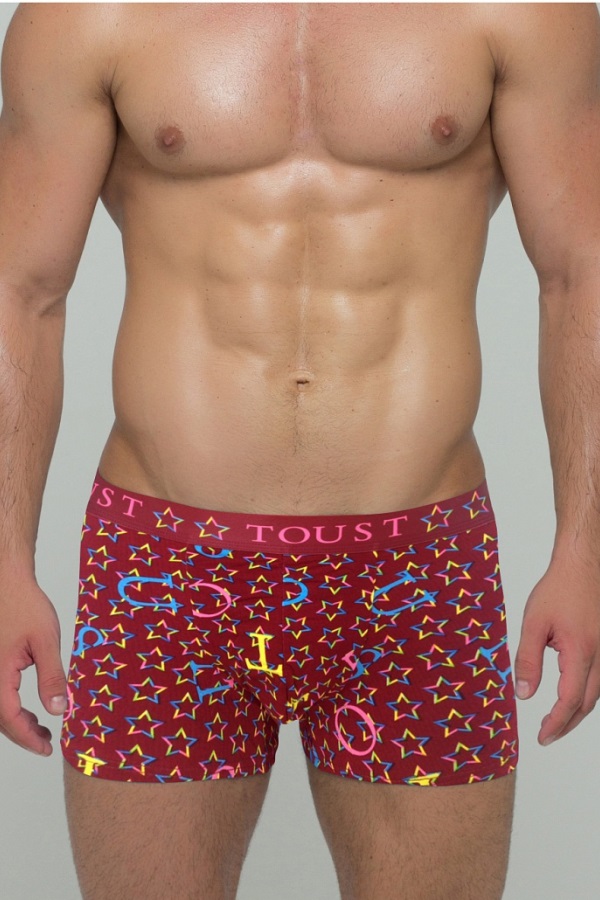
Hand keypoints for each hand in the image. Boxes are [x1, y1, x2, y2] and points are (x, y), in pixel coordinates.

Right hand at [0, 580, 66, 754]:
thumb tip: (58, 710)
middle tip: (47, 742)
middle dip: (23, 734)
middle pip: (0, 719)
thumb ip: (51, 677)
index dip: (29, 738)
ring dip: (16, 721)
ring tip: (40, 727)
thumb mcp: (46, 641)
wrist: (7, 581)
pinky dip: (10, 705)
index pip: (10, 719)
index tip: (47, 748)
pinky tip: (27, 706)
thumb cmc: (24, 605)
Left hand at [515, 561, 599, 743]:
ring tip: (557, 721)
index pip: (569, 700)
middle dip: (567, 724)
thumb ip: (527, 659)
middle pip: (586, 703)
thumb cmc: (559, 589)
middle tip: (547, 736)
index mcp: (581, 653)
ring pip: (596, 693)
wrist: (583, 565)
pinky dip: (585, 694)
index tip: (542, 737)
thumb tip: (524, 694)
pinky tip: (572, 695)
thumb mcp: (534, 623)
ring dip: (577, 711)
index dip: (556, 723)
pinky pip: (598, 679)